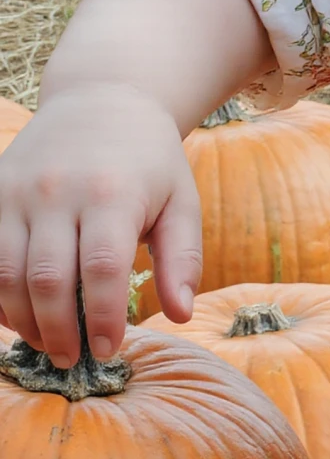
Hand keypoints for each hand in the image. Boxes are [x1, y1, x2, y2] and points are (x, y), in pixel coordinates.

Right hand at [0, 86, 201, 364]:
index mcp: (112, 193)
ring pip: (7, 272)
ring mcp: (19, 189)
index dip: (101, 319)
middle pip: (48, 279)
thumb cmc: (148, 161)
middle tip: (72, 360)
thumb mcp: (180, 201)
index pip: (102, 271)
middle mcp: (58, 190)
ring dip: (23, 319)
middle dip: (58, 330)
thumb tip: (180, 314)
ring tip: (46, 343)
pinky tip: (16, 315)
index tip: (107, 351)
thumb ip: (182, 258)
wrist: (100, 98)